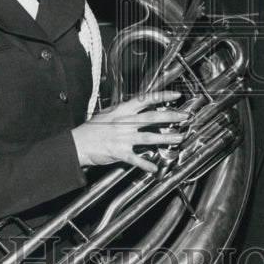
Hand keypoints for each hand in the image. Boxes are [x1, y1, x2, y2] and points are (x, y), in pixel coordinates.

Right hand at [71, 90, 188, 173]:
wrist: (77, 143)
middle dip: (171, 116)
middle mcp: (125, 122)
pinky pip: (136, 159)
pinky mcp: (119, 152)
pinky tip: (155, 168)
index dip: (163, 96)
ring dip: (166, 138)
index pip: (146, 100)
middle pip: (153, 117)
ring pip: (149, 136)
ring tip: (179, 138)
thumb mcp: (108, 113)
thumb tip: (138, 106)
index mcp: (122, 110)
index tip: (177, 96)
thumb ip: (124, 111)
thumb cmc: (92, 129)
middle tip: (185, 117)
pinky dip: (146, 164)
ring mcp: (123, 137)